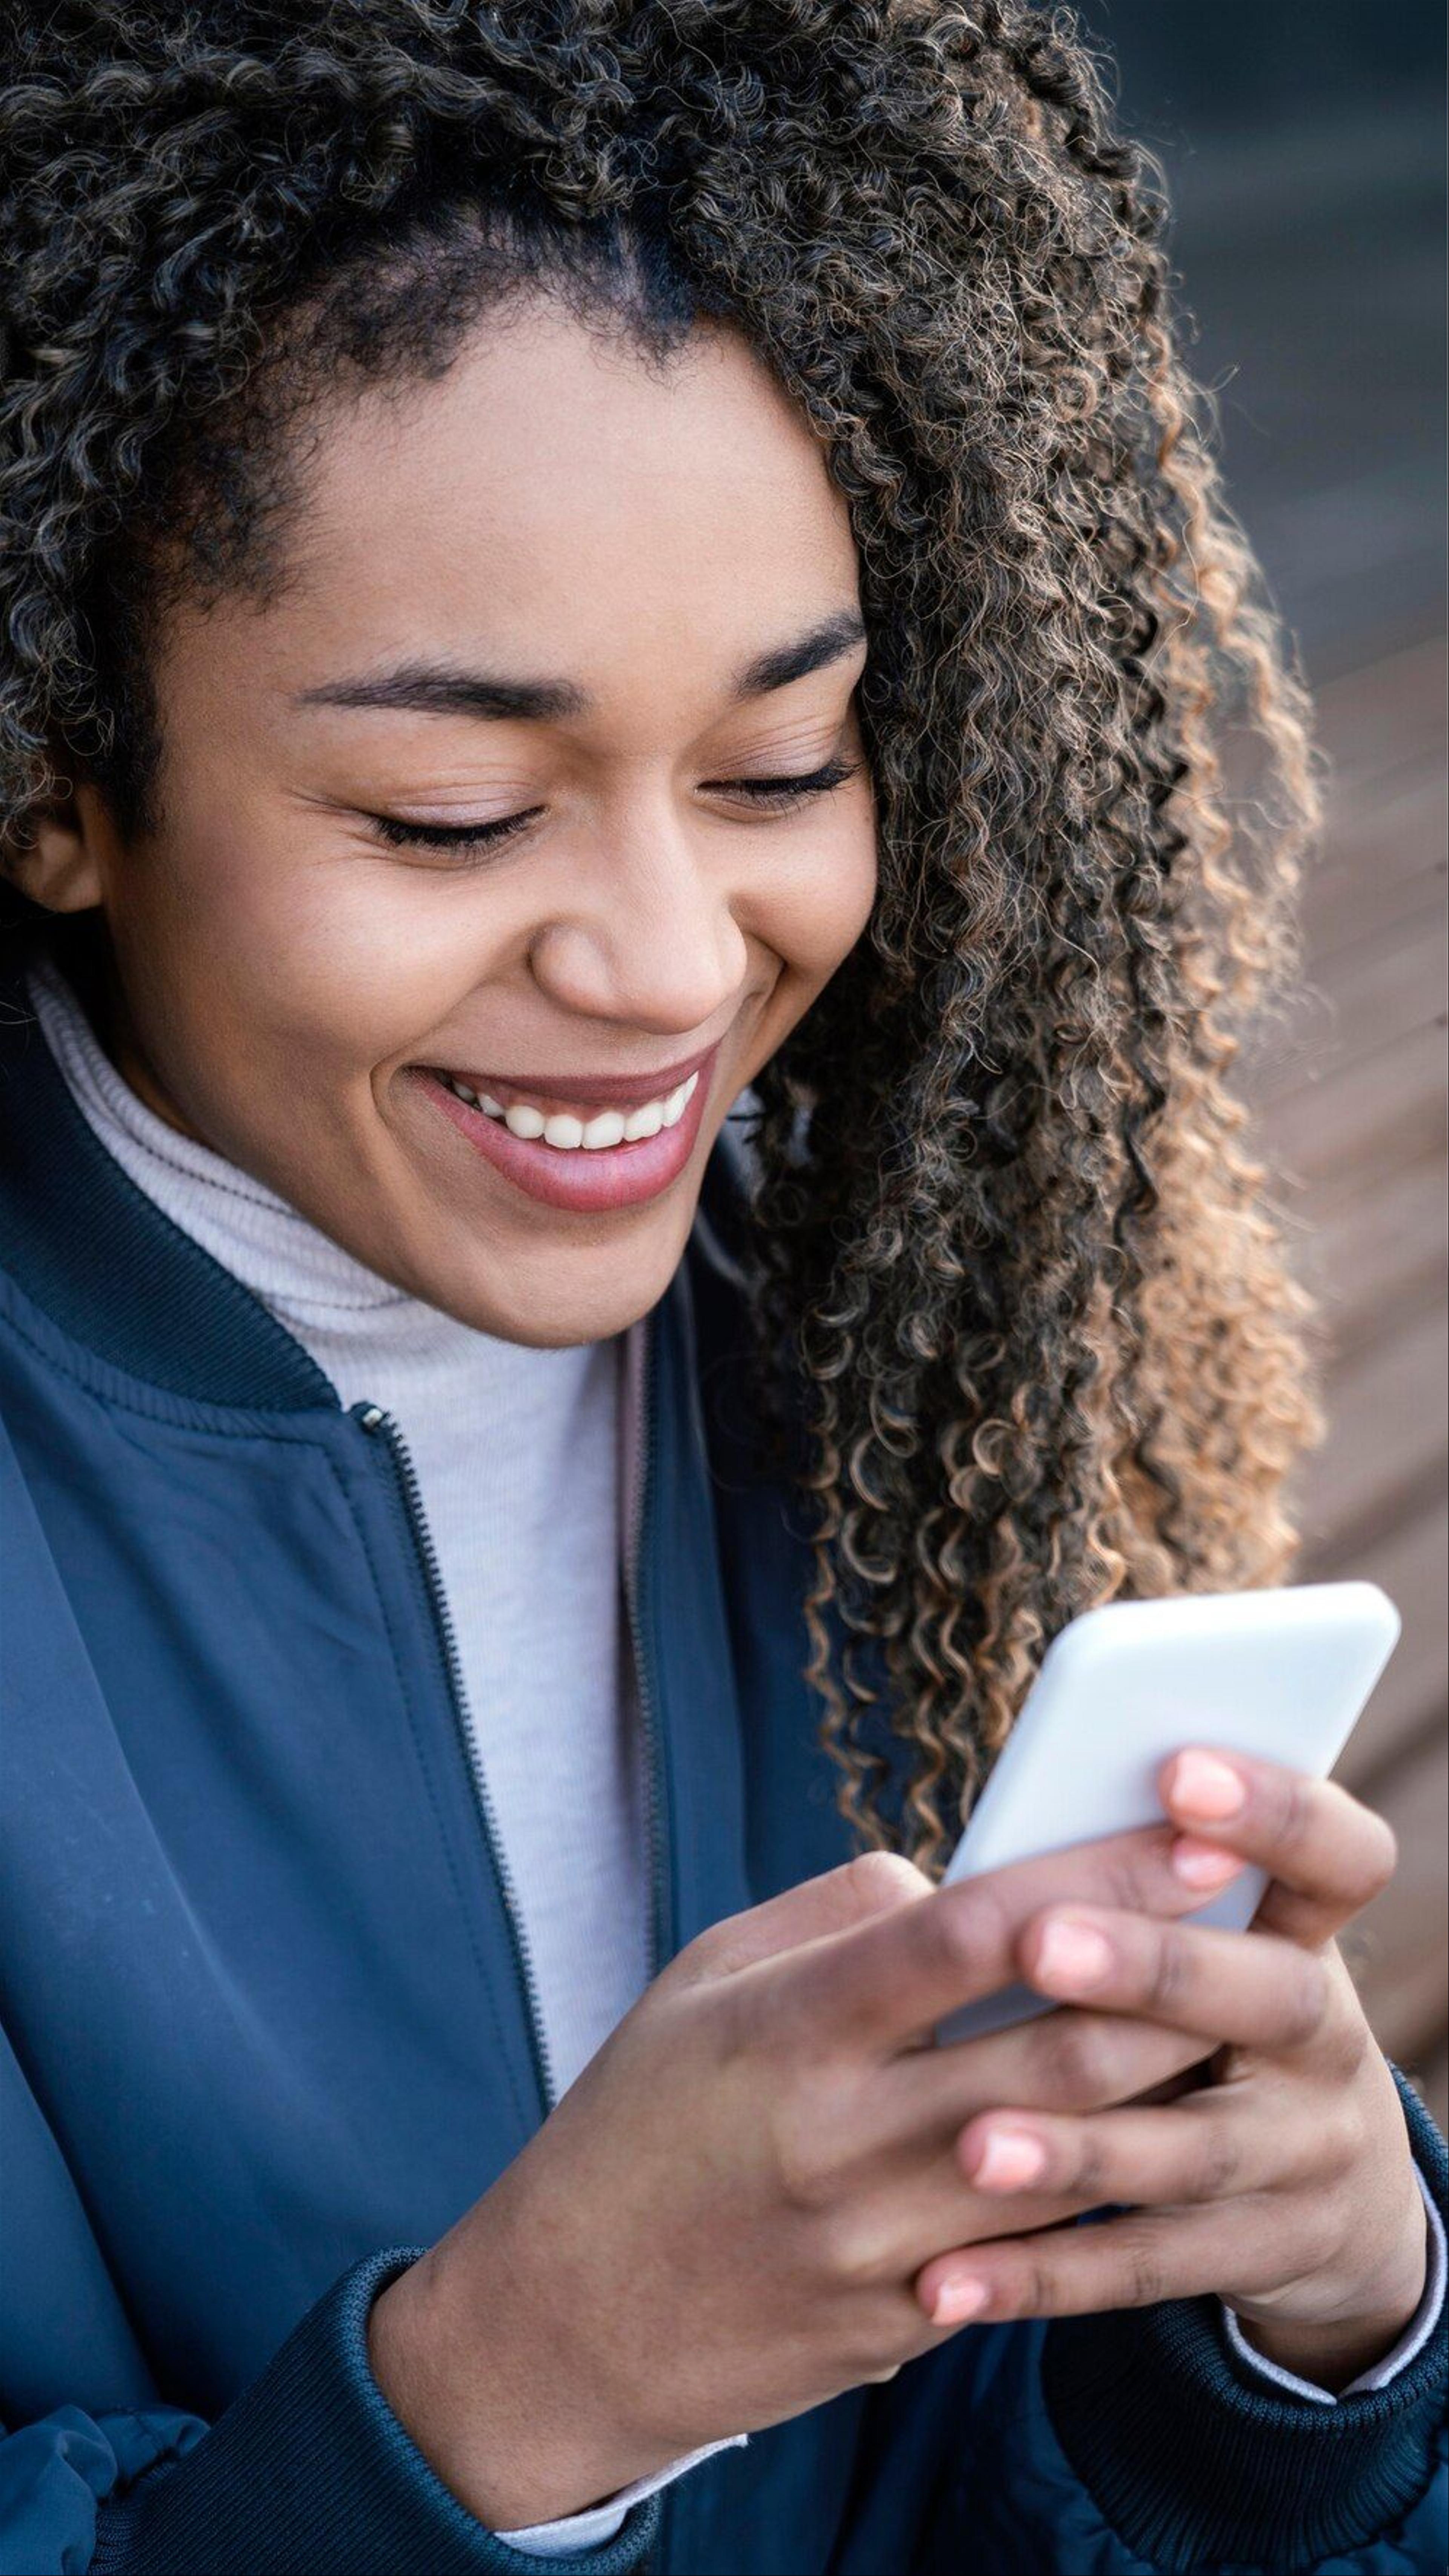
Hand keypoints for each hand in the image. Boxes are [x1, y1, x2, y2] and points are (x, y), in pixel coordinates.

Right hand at [367, 1815, 1236, 2526]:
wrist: (566, 2321)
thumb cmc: (639, 2120)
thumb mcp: (702, 1980)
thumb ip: (834, 1918)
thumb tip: (955, 1881)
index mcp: (790, 2030)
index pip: (968, 1934)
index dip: (1090, 1879)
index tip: (1184, 1839)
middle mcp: (844, 2138)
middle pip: (1054, 2049)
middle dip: (1169, 1977)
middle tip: (1246, 1913)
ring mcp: (882, 2245)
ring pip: (1074, 2155)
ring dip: (1161, 2080)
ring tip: (1221, 2011)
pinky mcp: (907, 2324)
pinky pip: (1036, 2248)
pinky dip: (1100, 2183)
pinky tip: (1146, 2130)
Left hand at [914, 1749, 1429, 2391]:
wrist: (1326, 2197)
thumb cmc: (1211, 2017)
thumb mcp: (1218, 1946)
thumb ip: (1140, 1893)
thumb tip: (1013, 1831)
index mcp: (1310, 1936)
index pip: (1338, 1856)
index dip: (1273, 1809)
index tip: (1174, 1769)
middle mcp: (1326, 2042)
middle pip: (1267, 1995)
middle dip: (1152, 1966)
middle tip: (1042, 1941)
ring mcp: (1305, 2159)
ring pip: (1191, 2151)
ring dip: (1076, 2146)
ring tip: (970, 2143)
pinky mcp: (1257, 2257)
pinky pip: (1142, 2269)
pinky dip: (1039, 2274)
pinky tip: (946, 2282)